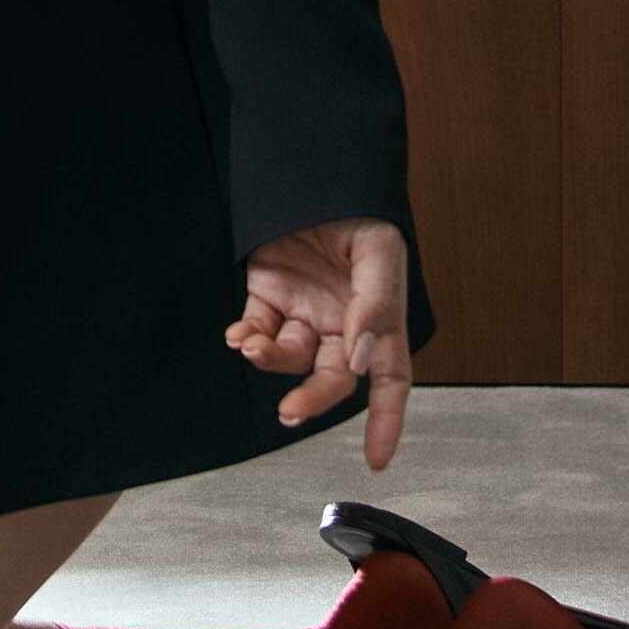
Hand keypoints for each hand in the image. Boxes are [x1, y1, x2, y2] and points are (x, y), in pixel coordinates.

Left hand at [227, 217, 411, 470]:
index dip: (387, 421)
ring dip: (270, 359)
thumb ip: (375, 307)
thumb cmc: (359, 209)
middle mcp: (341, 323)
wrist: (314, 168)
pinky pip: (256, 327)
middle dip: (311, 399)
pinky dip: (244, 337)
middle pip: (332, 378)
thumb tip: (361, 359)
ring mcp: (303, 310)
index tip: (377, 460)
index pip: (390, 380)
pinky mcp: (267, 293)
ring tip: (253, 346)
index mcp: (379, 319)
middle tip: (290, 412)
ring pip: (289, 356)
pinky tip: (238, 336)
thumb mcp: (380, 253)